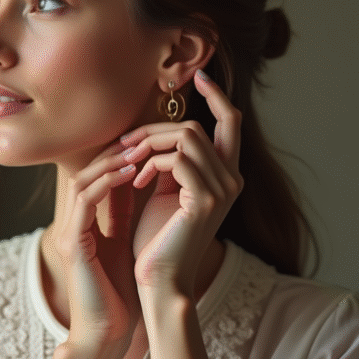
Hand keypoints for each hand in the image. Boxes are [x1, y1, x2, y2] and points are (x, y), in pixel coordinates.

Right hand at [48, 141, 142, 358]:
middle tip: (142, 138)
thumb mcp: (125, 244)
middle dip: (114, 153)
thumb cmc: (119, 296)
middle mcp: (72, 225)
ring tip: (138, 150)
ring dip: (110, 163)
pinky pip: (84, 202)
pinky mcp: (71, 245)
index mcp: (85, 225)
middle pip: (86, 173)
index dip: (120, 159)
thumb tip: (142, 184)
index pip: (98, 179)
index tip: (147, 146)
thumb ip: (125, 215)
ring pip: (82, 182)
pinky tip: (130, 173)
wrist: (106, 334)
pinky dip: (106, 183)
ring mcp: (69, 234)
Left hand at [120, 70, 242, 299]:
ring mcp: (223, 190)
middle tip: (125, 143)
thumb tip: (152, 133)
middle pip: (197, 126)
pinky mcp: (205, 200)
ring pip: (186, 137)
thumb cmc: (157, 241)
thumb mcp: (163, 192)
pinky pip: (177, 159)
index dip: (217, 96)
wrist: (161, 281)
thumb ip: (168, 162)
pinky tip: (135, 179)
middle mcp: (232, 180)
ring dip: (149, 144)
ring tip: (128, 162)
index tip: (199, 77)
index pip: (231, 122)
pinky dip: (151, 162)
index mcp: (226, 176)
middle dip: (156, 129)